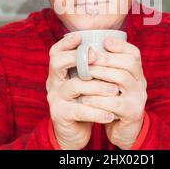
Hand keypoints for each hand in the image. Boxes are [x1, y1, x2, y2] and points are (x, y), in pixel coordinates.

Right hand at [46, 33, 119, 149]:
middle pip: (57, 62)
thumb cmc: (84, 101)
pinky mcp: (60, 114)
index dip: (66, 43)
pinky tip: (110, 114)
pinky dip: (97, 112)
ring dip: (97, 86)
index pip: (56, 51)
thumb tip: (112, 45)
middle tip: (96, 57)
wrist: (74, 131)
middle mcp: (54, 82)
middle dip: (78, 57)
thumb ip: (92, 67)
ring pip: (74, 85)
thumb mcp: (86, 82)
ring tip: (115, 89)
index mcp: (59, 71)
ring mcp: (55, 98)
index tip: (81, 37)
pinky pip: (79, 110)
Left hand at [82, 37, 147, 149]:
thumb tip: (86, 49)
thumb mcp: (112, 83)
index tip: (104, 41)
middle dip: (107, 58)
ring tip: (85, 73)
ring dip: (102, 74)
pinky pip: (115, 102)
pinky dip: (98, 98)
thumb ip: (105, 69)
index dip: (120, 45)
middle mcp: (141, 83)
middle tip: (89, 57)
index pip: (134, 53)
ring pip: (123, 79)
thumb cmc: (112, 102)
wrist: (124, 131)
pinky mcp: (132, 112)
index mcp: (136, 73)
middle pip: (129, 63)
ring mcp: (139, 97)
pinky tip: (85, 97)